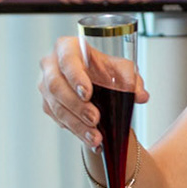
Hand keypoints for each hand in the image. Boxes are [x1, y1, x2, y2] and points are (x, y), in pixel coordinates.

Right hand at [38, 35, 150, 152]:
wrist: (95, 79)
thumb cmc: (104, 68)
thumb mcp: (121, 68)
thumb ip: (132, 80)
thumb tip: (141, 96)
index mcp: (67, 47)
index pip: (67, 60)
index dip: (75, 77)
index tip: (87, 93)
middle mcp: (51, 65)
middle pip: (56, 86)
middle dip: (77, 106)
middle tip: (95, 119)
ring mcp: (45, 85)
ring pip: (56, 107)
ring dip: (76, 124)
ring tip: (95, 137)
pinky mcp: (47, 104)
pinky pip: (57, 119)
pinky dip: (75, 131)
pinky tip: (90, 139)